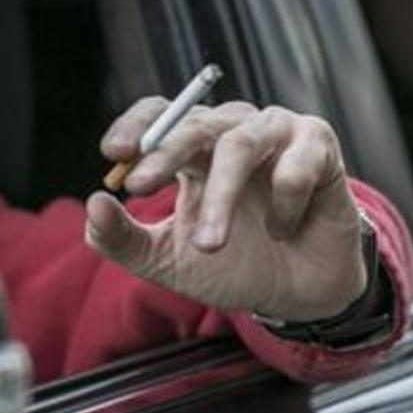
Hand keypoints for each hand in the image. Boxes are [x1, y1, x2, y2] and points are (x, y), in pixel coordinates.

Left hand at [85, 99, 367, 321]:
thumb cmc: (234, 265)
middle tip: (138, 187)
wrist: (299, 296)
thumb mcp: (168, 260)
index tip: (113, 154)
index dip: (136, 126)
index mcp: (195, 147)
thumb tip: (92, 204)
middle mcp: (234, 130)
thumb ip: (123, 239)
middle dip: (162, 154)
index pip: (160, 116)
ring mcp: (278, 134)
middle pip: (194, 124)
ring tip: (209, 244)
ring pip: (239, 145)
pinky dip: (282, 205)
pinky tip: (282, 230)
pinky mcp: (319, 149)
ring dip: (220, 197)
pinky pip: (294, 168)